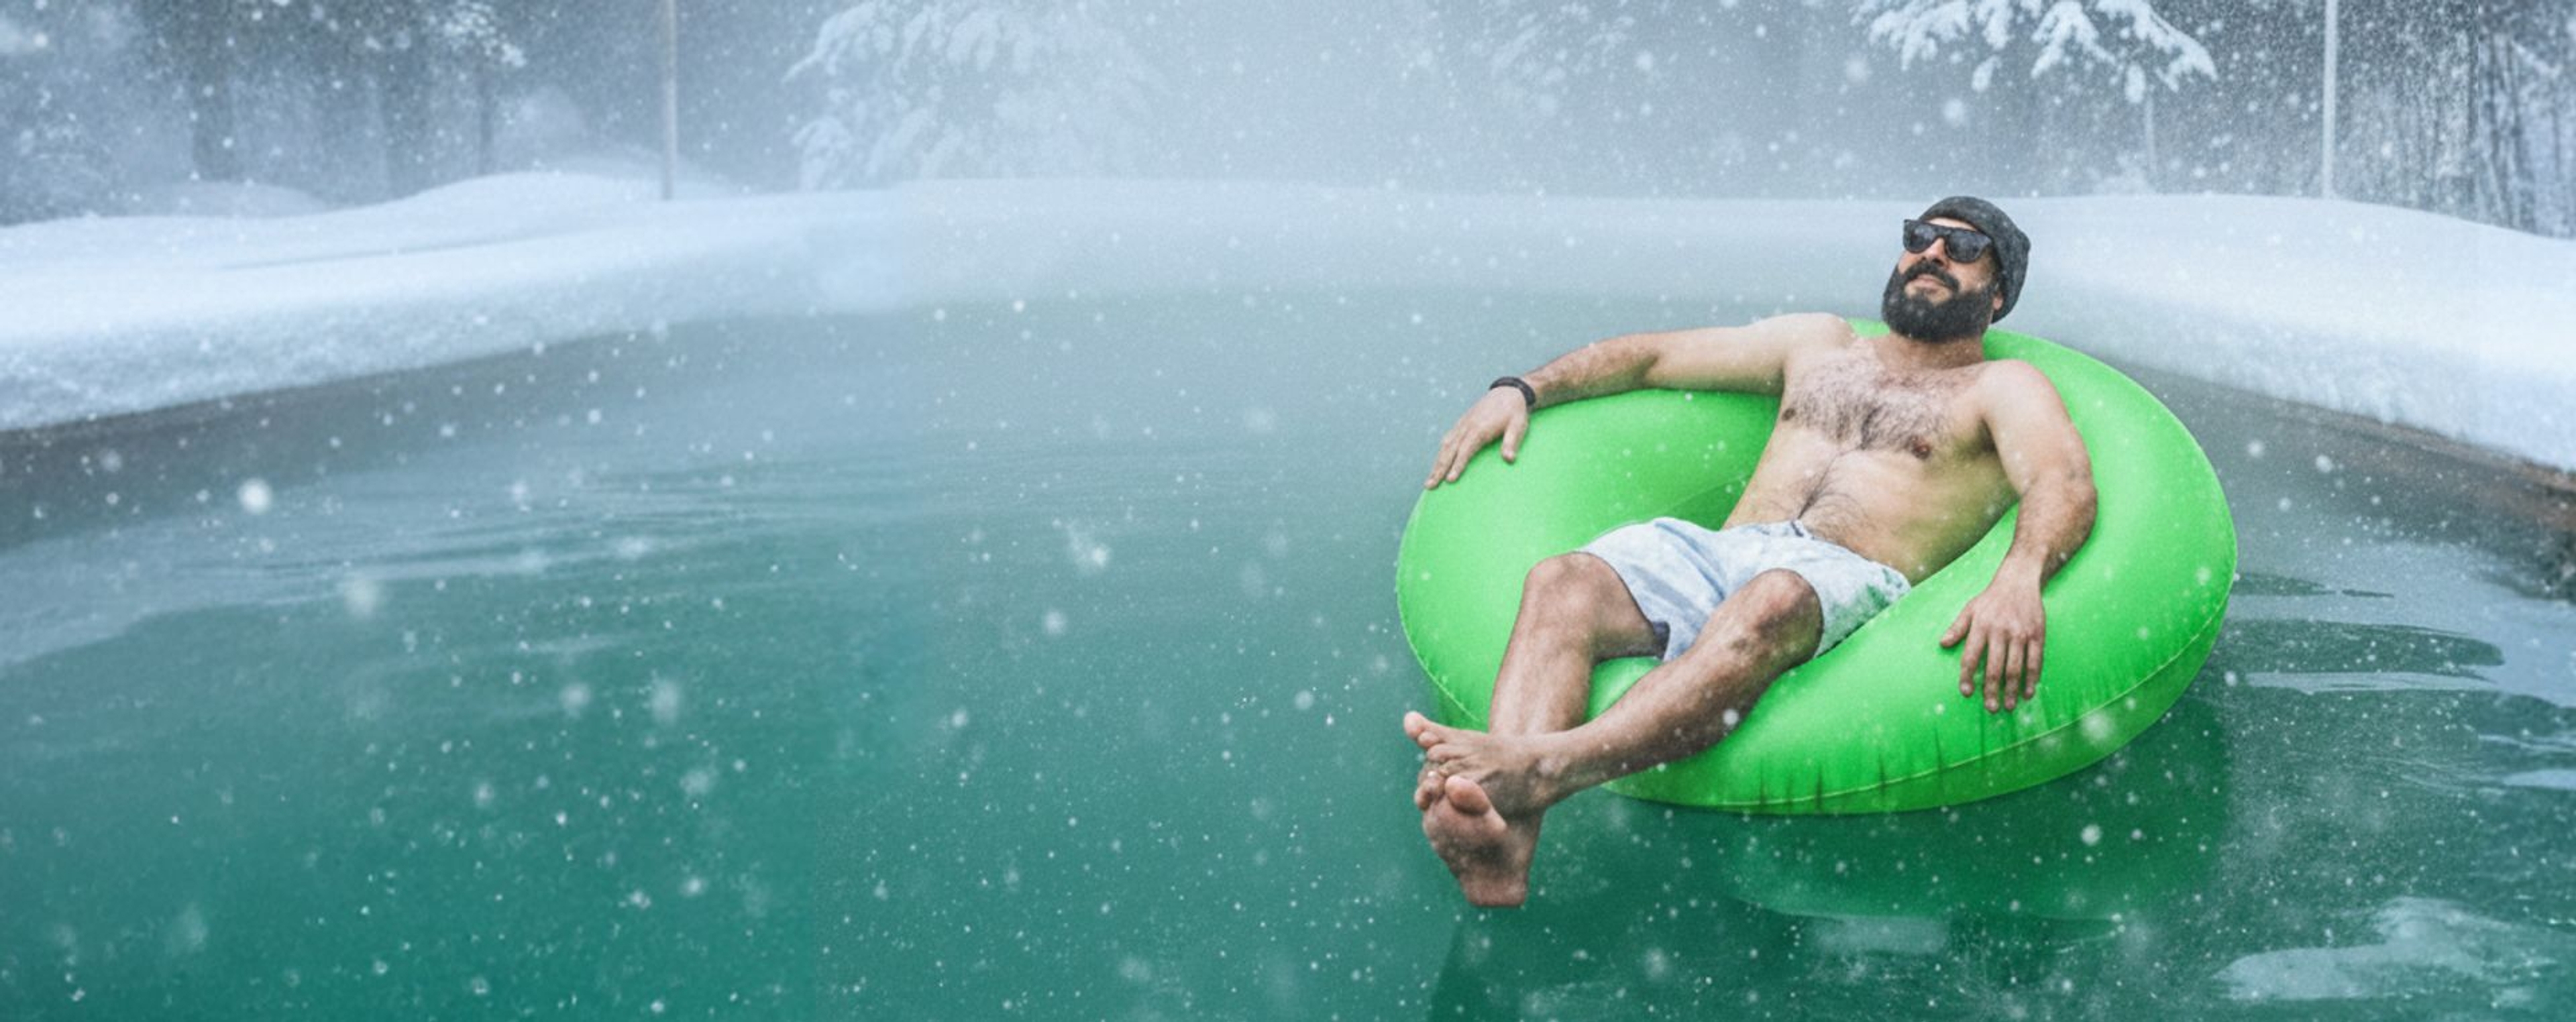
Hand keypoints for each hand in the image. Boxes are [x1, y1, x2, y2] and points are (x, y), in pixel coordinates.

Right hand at [1424, 386, 1530, 488]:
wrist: (1508, 392)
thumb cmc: (1514, 412)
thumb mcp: (1518, 425)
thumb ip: (1512, 442)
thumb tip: (1509, 459)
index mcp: (1480, 428)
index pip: (1465, 450)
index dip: (1457, 465)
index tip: (1450, 480)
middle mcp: (1467, 426)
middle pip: (1449, 450)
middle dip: (1439, 469)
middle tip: (1430, 486)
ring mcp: (1462, 424)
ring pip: (1445, 446)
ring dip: (1436, 464)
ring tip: (1429, 480)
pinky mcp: (1461, 423)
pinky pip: (1447, 439)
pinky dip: (1440, 453)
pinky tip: (1437, 463)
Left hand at [1940, 580, 2044, 711]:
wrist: (2019, 580)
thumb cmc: (1991, 598)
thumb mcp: (1970, 608)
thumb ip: (1957, 627)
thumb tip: (1942, 644)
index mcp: (1981, 626)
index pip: (1971, 656)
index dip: (1968, 676)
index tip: (1966, 692)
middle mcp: (2001, 631)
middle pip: (1995, 667)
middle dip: (1992, 690)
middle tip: (1990, 708)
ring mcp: (2021, 633)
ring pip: (2016, 668)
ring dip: (2011, 690)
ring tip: (2007, 706)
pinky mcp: (2037, 634)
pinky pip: (2035, 661)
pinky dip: (2032, 679)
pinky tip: (2028, 692)